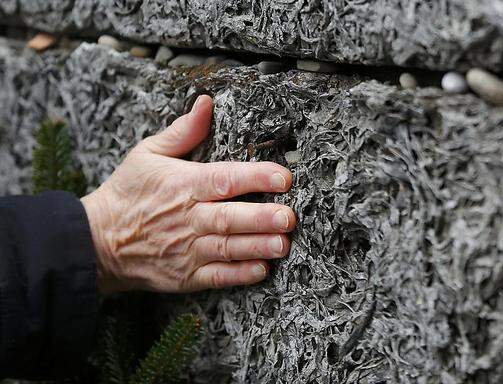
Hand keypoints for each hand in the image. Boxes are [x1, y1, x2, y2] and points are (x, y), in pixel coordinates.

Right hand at [81, 95, 295, 293]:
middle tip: (289, 217)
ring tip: (283, 244)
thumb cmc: (128, 193)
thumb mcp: (147, 154)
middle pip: (229, 218)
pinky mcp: (186, 275)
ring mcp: (187, 250)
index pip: (223, 179)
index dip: (255, 177)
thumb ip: (182, 131)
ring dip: (257, 246)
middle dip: (261, 218)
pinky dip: (239, 274)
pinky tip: (261, 269)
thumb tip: (206, 103)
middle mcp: (187, 218)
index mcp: (182, 185)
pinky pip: (217, 276)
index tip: (283, 176)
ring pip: (227, 249)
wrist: (97, 241)